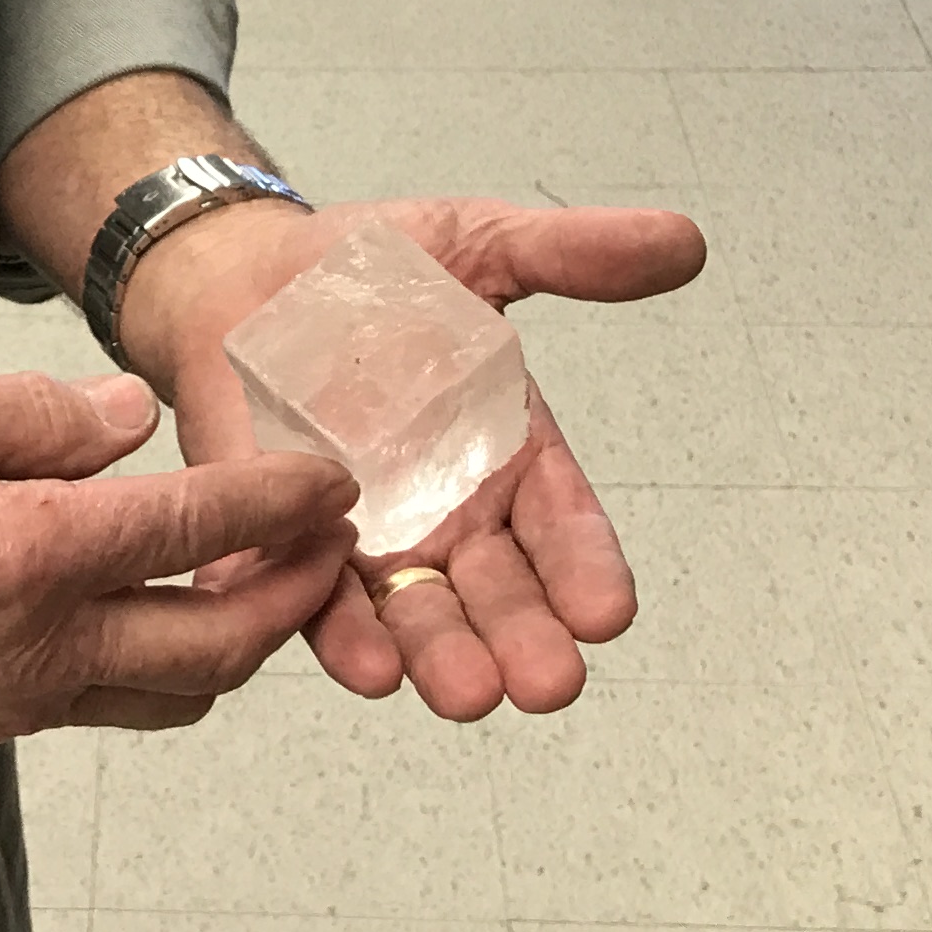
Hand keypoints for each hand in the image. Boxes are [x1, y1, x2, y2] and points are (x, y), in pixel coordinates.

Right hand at [0, 361, 357, 742]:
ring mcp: (15, 697)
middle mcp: (35, 646)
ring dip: (241, 642)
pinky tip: (166, 605)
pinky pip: (113, 704)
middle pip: (217, 645)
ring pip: (175, 694)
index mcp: (22, 555)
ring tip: (265, 576)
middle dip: (294, 592)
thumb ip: (32, 416)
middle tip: (331, 538)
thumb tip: (131, 421)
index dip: (277, 501)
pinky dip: (169, 663)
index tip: (329, 476)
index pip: (191, 530)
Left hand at [121, 195, 707, 723]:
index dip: (587, 571)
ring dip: (442, 658)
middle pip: (503, 596)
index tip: (607, 612)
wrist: (248, 274)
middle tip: (547, 683)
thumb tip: (683, 239)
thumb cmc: (370, 269)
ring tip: (465, 692)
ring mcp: (374, 539)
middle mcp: (453, 516)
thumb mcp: (477, 245)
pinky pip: (319, 603)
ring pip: (420, 616)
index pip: (565, 529)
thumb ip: (572, 254)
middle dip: (526, 642)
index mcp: (510, 457)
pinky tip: (366, 666)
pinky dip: (343, 637)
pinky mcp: (294, 544)